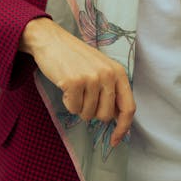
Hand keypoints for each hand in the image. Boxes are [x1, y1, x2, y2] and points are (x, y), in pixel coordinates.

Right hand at [20, 17, 135, 147]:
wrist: (52, 40)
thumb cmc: (76, 57)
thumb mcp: (101, 69)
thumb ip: (111, 90)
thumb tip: (118, 119)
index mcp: (118, 72)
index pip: (128, 108)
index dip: (122, 127)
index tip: (114, 140)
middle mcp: (107, 75)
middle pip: (105, 115)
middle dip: (92, 112)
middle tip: (84, 96)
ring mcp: (91, 78)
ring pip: (87, 114)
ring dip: (78, 106)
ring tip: (74, 87)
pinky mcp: (74, 82)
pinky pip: (73, 108)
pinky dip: (68, 102)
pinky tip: (65, 86)